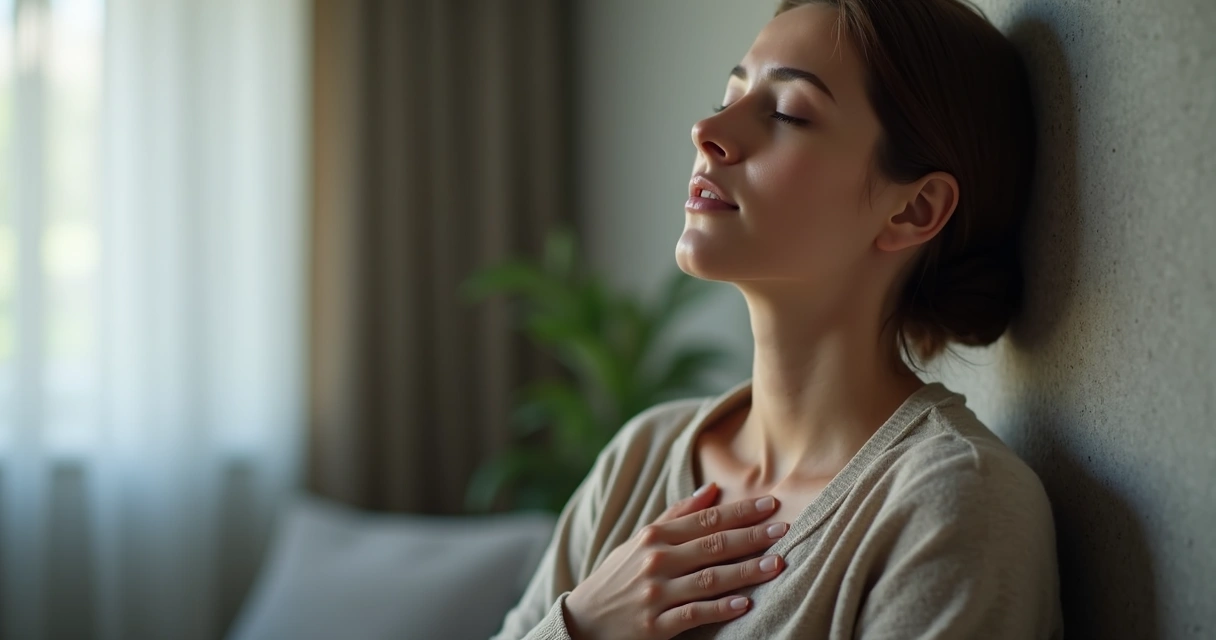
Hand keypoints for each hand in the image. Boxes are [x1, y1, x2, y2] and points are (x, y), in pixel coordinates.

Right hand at [563, 483, 786, 639]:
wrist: (582, 622)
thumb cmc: (616, 577)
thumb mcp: (638, 541)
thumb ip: (675, 516)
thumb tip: (711, 490)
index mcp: (653, 536)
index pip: (705, 520)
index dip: (740, 512)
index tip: (771, 505)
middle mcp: (655, 561)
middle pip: (713, 545)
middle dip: (751, 536)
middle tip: (784, 529)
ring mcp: (656, 594)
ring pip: (710, 578)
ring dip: (746, 571)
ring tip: (777, 564)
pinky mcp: (655, 625)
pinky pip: (694, 614)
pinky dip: (720, 608)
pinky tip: (744, 603)